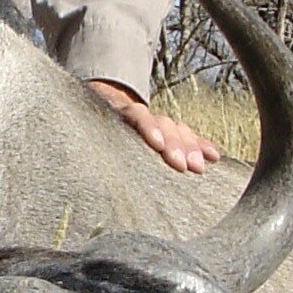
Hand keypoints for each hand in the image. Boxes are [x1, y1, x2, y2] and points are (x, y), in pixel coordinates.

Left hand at [86, 77, 221, 174]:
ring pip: (178, 129)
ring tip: (199, 168)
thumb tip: (78, 177)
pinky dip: (202, 146)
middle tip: (182, 166)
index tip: (158, 144)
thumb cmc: (89, 142)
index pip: (136, 116)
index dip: (148, 128)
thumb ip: (86, 156)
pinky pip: (190, 137)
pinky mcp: (169, 134)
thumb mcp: (85, 145)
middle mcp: (139, 119)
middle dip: (176, 143)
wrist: (96, 120)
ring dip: (191, 147)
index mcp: (117, 117)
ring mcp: (156, 124)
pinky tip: (214, 157)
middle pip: (163, 123)